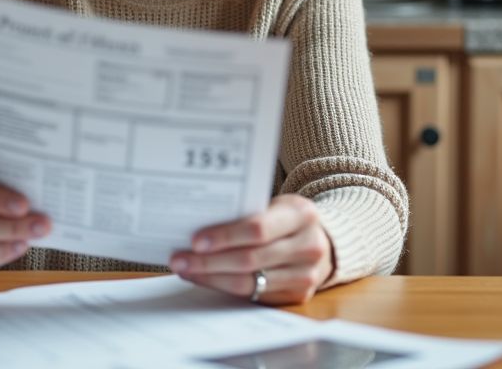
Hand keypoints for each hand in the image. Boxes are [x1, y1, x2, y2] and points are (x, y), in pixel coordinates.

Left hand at [168, 194, 333, 304]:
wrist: (322, 241)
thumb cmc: (287, 219)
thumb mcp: (276, 205)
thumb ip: (247, 213)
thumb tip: (198, 227)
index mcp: (302, 215)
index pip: (258, 229)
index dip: (225, 236)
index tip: (195, 240)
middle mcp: (309, 246)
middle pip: (249, 259)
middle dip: (209, 261)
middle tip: (179, 259)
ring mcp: (306, 275)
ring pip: (248, 282)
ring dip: (211, 277)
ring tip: (185, 270)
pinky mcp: (297, 296)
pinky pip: (253, 295)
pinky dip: (224, 287)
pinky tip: (205, 278)